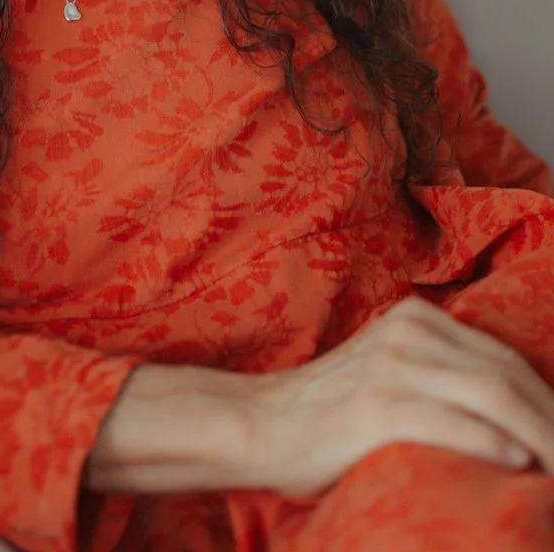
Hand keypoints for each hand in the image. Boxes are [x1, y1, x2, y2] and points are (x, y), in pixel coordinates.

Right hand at [231, 296, 553, 496]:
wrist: (258, 424)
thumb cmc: (326, 411)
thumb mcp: (387, 369)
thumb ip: (436, 372)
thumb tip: (508, 414)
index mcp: (413, 318)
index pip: (503, 357)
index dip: (544, 400)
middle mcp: (407, 332)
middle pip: (506, 373)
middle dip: (549, 419)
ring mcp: (392, 367)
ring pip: (492, 393)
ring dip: (539, 435)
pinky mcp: (377, 407)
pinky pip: (453, 422)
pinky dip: (494, 444)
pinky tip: (519, 464)